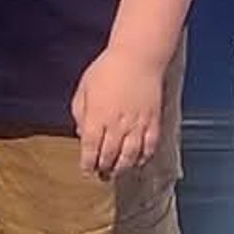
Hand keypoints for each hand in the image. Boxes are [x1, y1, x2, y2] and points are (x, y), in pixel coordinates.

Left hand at [71, 43, 168, 180]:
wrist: (138, 58)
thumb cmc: (107, 69)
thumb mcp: (84, 88)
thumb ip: (80, 113)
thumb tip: (81, 133)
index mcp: (97, 117)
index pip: (90, 149)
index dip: (88, 163)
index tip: (86, 170)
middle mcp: (117, 125)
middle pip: (109, 156)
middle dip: (104, 169)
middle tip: (101, 176)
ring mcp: (137, 125)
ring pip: (130, 156)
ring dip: (122, 167)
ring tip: (117, 172)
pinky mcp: (153, 122)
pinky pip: (149, 147)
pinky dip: (143, 158)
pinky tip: (138, 161)